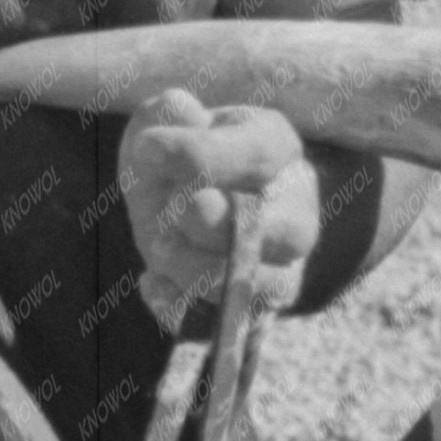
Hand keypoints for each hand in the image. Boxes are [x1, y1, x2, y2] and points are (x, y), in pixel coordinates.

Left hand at [118, 88, 319, 330]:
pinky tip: (151, 283)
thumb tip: (183, 114)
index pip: (262, 155)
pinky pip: (225, 328)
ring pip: (263, 290)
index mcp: (276, 149)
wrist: (179, 199)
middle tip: (180, 209)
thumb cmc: (177, 152)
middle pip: (290, 233)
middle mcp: (292, 212)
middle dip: (227, 227)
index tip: (148, 148)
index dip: (203, 156)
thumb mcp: (168, 119)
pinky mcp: (248, 310)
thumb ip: (169, 112)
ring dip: (198, 272)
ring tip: (158, 245)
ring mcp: (278, 267)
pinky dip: (182, 311)